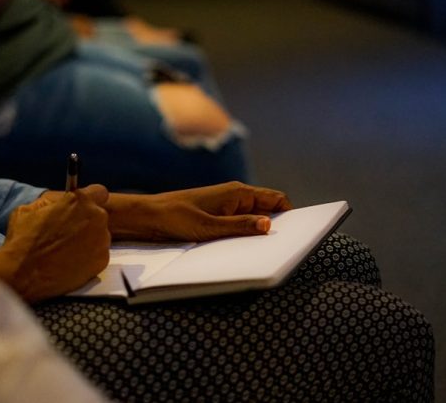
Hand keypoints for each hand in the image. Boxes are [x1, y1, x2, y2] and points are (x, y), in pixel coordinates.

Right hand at [0, 185, 110, 302]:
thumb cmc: (24, 240)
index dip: (90, 199)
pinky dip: (89, 257)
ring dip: (89, 239)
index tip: (82, 207)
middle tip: (68, 232)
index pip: (98, 192)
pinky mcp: (102, 261)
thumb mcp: (29, 209)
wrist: (24, 274)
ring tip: (68, 249)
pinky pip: (99, 254)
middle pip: (98, 215)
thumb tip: (57, 203)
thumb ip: (51, 203)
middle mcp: (96, 217)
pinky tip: (72, 261)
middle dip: (86, 220)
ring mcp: (101, 240)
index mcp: (78, 201)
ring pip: (100, 235)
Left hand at [106, 181, 291, 241]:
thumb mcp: (209, 227)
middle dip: (276, 227)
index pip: (277, 200)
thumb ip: (240, 226)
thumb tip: (268, 226)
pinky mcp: (217, 218)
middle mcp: (235, 197)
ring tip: (265, 254)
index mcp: (238, 192)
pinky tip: (244, 252)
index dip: (290, 215)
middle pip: (268, 210)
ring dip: (258, 235)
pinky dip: (244, 237)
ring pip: (253, 220)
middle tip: (283, 249)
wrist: (147, 217)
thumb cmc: (175, 217)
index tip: (297, 234)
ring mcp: (226, 208)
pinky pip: (238, 227)